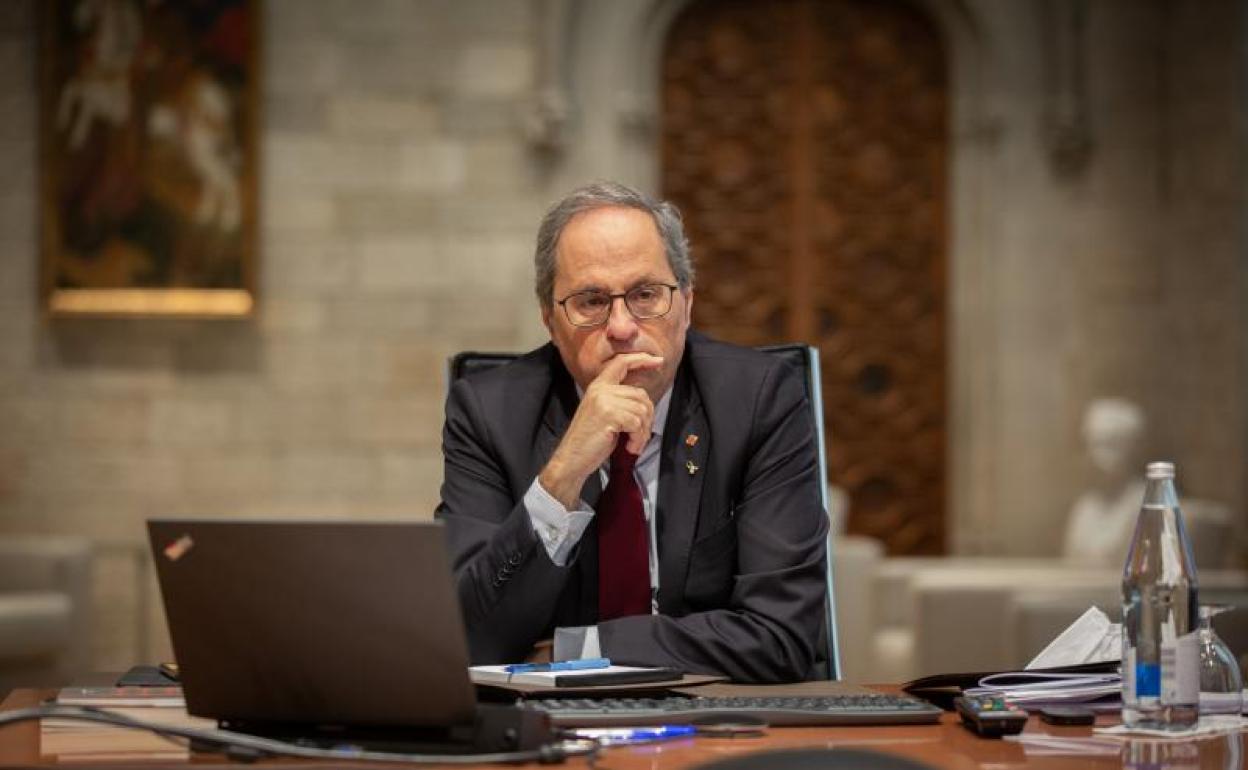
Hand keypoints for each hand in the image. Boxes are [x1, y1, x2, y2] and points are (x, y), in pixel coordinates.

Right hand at [538, 353, 662, 507]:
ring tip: (633, 444)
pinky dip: (638, 439)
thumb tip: (645, 402)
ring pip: (641, 410)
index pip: (621, 363)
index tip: (658, 360)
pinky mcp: (609, 415)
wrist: (571, 458)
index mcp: (598, 386)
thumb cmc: (590, 441)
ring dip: (642, 432)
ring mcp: (604, 401)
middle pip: (641, 394)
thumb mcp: (603, 413)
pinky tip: (629, 447)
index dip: (641, 359)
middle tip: (639, 436)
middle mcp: (600, 389)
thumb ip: (619, 401)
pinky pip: (637, 424)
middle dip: (647, 418)